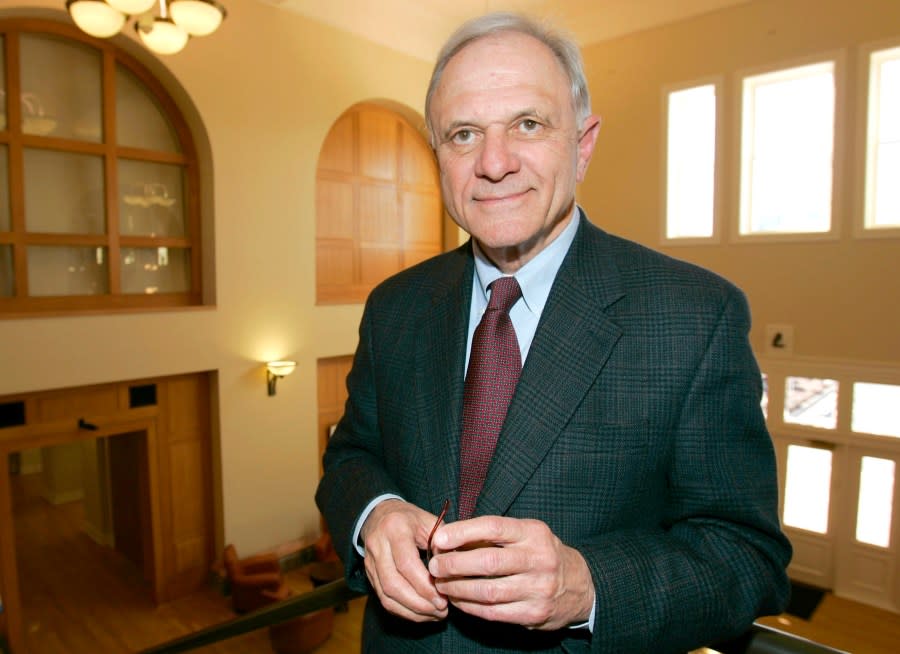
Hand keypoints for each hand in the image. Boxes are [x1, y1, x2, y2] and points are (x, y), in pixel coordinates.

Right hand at [360, 499, 448, 621]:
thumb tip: (453, 570)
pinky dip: (403, 611)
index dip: (424, 585)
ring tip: (435, 614)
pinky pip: (383, 599)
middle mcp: (378, 546)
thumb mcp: (429, 522)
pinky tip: (421, 613)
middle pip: (393, 584)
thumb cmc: (410, 519)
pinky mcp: (369, 575)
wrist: (380, 515)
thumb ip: (442, 544)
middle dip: (419, 603)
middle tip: (441, 610)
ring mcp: (370, 562)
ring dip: (412, 611)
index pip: (406, 564)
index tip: (443, 598)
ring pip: (386, 596)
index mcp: (395, 529)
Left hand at [428, 516, 593, 629]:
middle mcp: (539, 559)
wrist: (579, 585)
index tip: (439, 538)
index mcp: (534, 533)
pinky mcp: (534, 614)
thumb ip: (495, 534)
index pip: (493, 527)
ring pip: (487, 591)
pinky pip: (493, 612)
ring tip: (441, 584)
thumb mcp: (527, 534)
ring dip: (457, 589)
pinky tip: (458, 600)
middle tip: (434, 566)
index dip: (463, 532)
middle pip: (487, 562)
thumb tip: (450, 537)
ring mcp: (538, 589)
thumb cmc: (541, 553)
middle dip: (454, 564)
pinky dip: (470, 607)